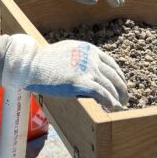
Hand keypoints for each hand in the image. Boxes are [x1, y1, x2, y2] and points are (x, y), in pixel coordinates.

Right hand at [2, 34, 127, 110]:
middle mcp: (91, 58)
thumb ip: (80, 59)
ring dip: (118, 97)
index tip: (120, 85)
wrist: (31, 63)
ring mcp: (87, 69)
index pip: (111, 64)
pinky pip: (102, 93)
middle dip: (121, 88)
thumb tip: (88, 72)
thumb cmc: (45, 60)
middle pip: (114, 75)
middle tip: (125, 98)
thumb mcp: (67, 52)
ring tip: (120, 105)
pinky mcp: (81, 82)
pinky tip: (113, 107)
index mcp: (89, 50)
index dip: (118, 77)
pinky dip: (110, 101)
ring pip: (110, 85)